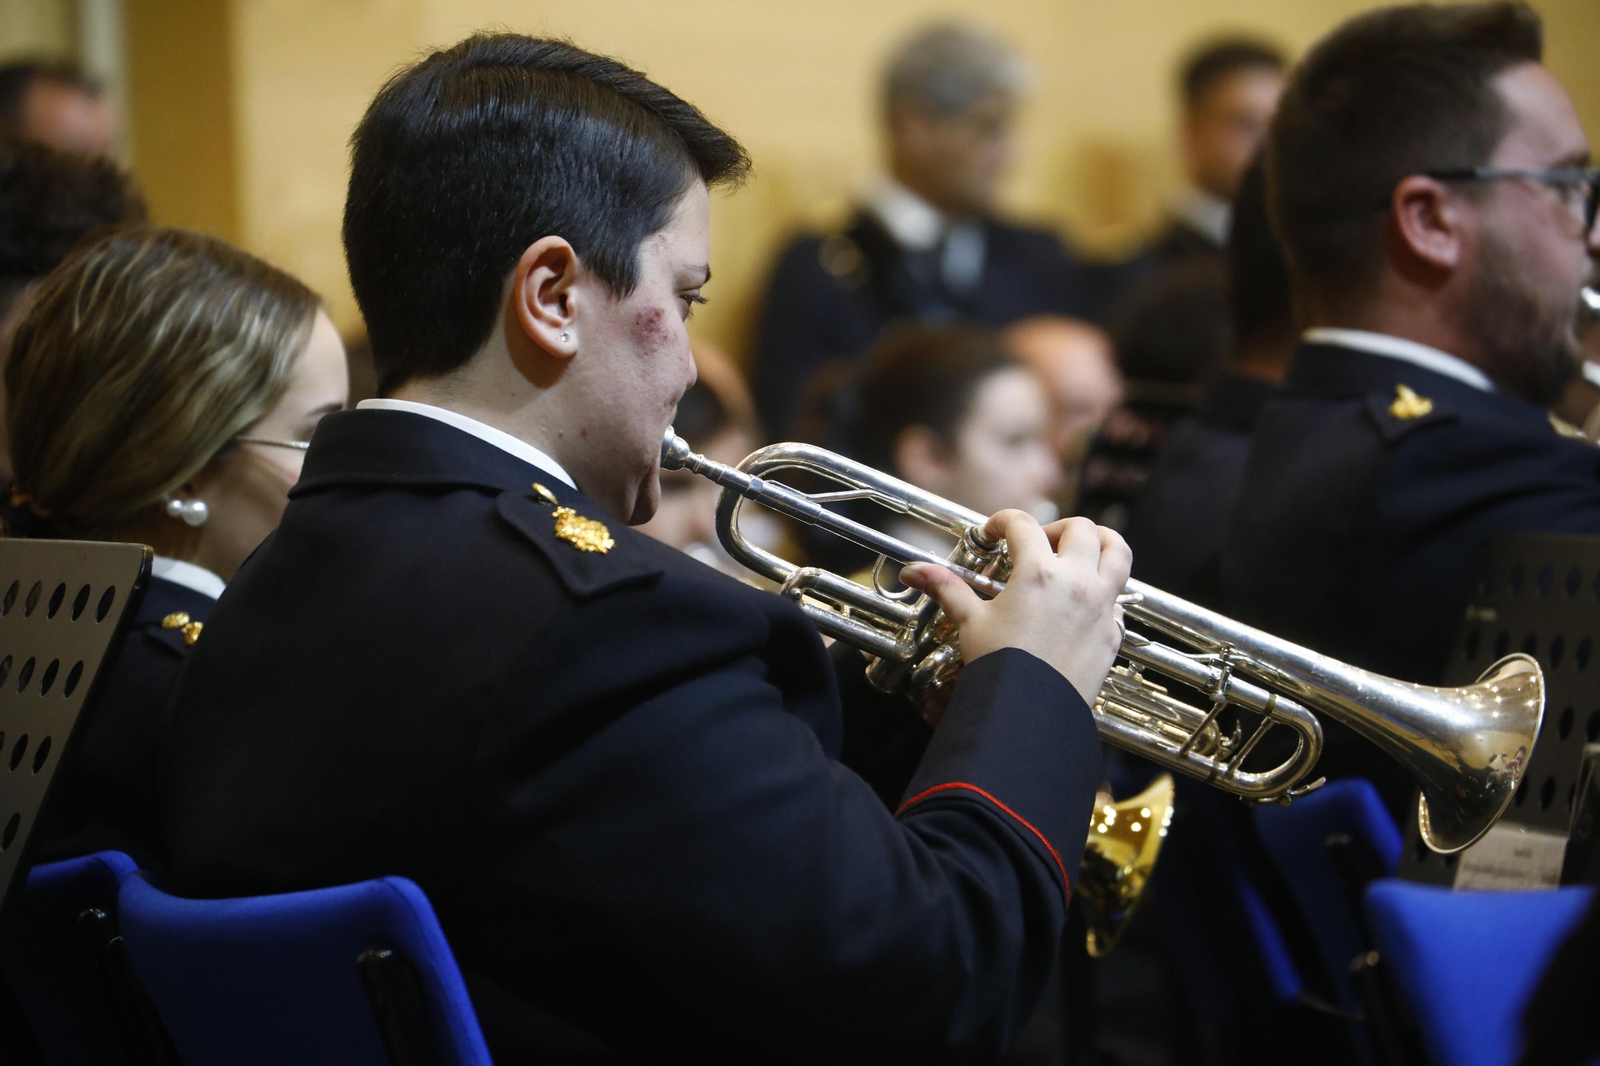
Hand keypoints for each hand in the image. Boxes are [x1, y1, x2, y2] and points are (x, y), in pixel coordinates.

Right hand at [900, 511, 1130, 706]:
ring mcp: (1101, 606)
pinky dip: (1106, 591)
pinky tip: (1084, 603)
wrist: (1031, 714)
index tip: (993, 533)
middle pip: (1080, 528)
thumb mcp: (971, 622)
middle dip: (1056, 528)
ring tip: (1078, 552)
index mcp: (1039, 573)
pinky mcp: (1113, 632)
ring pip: (1118, 552)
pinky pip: (1119, 598)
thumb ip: (946, 588)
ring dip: (1100, 543)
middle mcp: (1077, 581)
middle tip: (1037, 545)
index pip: (1023, 524)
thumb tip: (913, 570)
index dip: (1003, 521)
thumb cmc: (1000, 667)